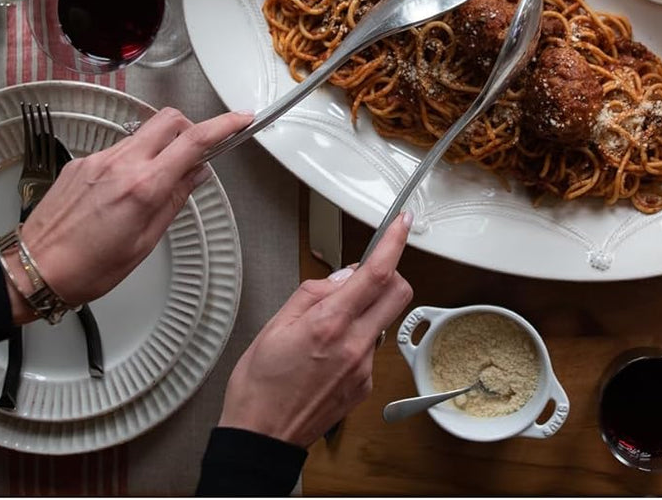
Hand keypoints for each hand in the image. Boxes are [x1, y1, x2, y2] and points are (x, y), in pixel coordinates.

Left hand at [3, 107, 253, 320]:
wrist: (34, 269)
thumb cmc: (88, 268)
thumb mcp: (144, 242)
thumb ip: (174, 201)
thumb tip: (196, 174)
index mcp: (143, 187)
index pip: (194, 141)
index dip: (224, 125)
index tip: (240, 119)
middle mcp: (121, 164)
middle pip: (169, 119)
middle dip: (191, 127)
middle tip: (197, 152)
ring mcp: (98, 159)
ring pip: (143, 133)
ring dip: (160, 146)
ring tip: (156, 182)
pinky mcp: (81, 162)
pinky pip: (118, 149)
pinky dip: (133, 160)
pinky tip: (124, 191)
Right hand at [217, 210, 414, 447]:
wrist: (262, 438)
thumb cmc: (259, 386)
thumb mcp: (274, 325)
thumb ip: (314, 293)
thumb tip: (344, 277)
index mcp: (329, 325)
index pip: (376, 274)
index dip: (394, 243)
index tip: (402, 224)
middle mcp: (354, 346)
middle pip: (398, 294)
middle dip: (389, 275)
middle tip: (364, 278)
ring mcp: (364, 368)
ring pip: (383, 321)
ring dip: (367, 312)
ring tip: (327, 330)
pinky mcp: (365, 386)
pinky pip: (372, 349)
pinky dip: (357, 341)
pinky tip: (328, 355)